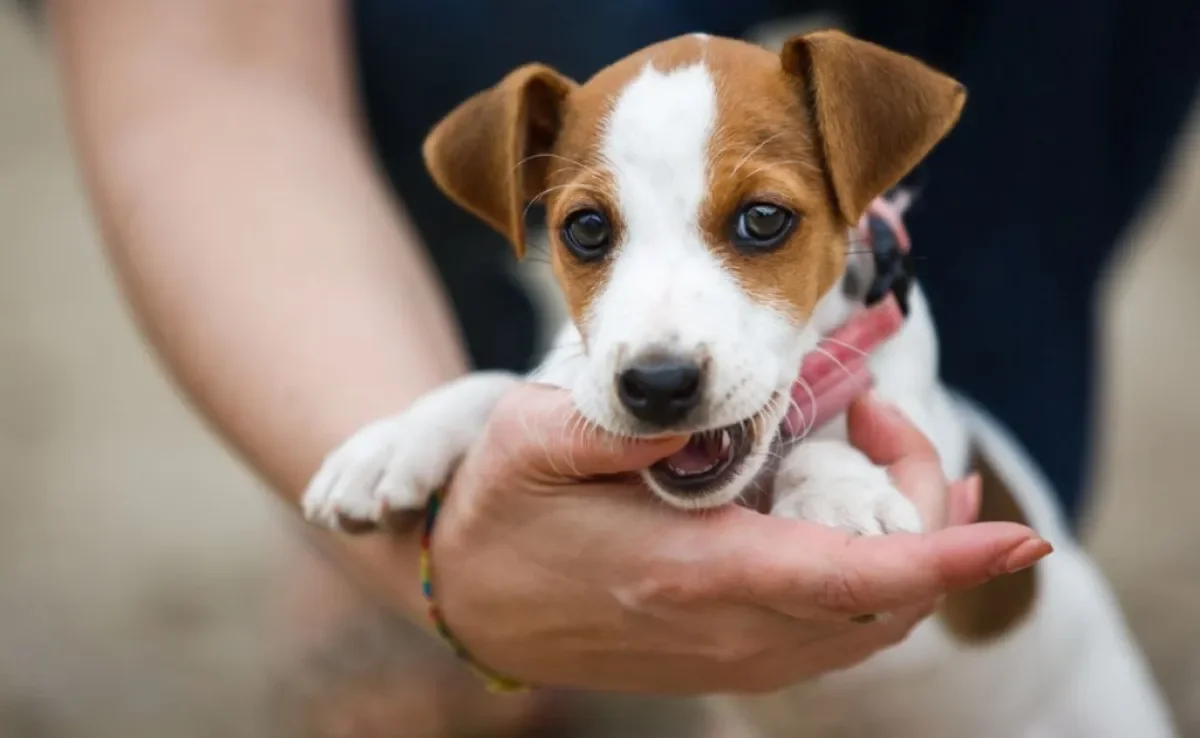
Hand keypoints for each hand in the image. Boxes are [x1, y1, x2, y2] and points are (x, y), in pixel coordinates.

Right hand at [427, 385, 1048, 693]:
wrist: (469, 603)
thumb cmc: (500, 512)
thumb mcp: (536, 440)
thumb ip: (625, 421)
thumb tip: (709, 402)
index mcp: (689, 572)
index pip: (848, 578)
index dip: (944, 558)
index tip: (1015, 534)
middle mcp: (726, 629)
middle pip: (884, 599)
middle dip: (926, 513)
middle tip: (874, 416)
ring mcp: (730, 653)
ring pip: (870, 624)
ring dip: (908, 546)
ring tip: (883, 451)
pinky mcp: (727, 655)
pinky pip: (836, 633)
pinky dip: (878, 580)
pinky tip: (865, 518)